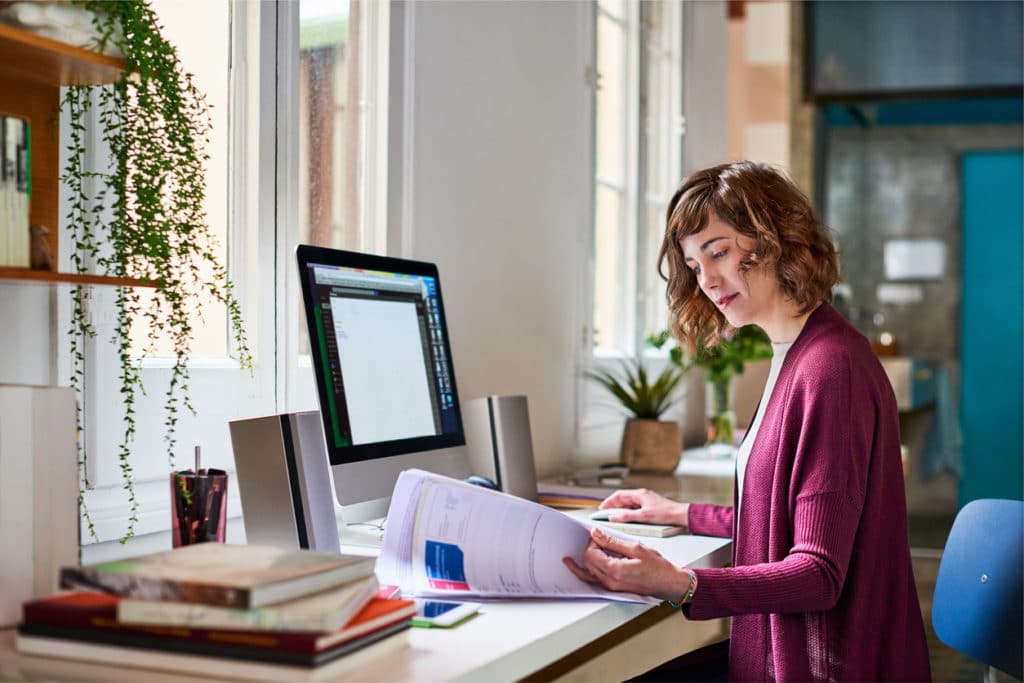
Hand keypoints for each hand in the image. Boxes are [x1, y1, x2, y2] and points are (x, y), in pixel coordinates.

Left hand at [563, 527, 691, 600]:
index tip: (599, 535)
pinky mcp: (614, 588)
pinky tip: (582, 567)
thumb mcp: (635, 548)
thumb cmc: (658, 568)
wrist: (669, 583)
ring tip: (571, 558)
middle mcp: (610, 581)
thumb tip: (596, 534)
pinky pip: (595, 580)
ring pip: (588, 574)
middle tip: (597, 540)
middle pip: (587, 563)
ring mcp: (611, 587)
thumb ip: (612, 541)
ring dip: (584, 561)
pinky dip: (587, 572)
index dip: (592, 542)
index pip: (590, 554)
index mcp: (615, 570)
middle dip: (589, 549)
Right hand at [598, 488, 688, 526]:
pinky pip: (634, 507)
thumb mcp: (644, 516)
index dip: (608, 502)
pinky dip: (627, 511)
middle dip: (612, 506)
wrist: (680, 515)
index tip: (601, 509)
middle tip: (605, 514)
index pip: (618, 496)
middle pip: (622, 499)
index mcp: (639, 494)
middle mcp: (642, 495)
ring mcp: (646, 500)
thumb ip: (627, 516)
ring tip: (613, 517)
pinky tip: (626, 518)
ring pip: (628, 503)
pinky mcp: (649, 506)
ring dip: (620, 509)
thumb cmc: (666, 513)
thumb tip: (614, 517)